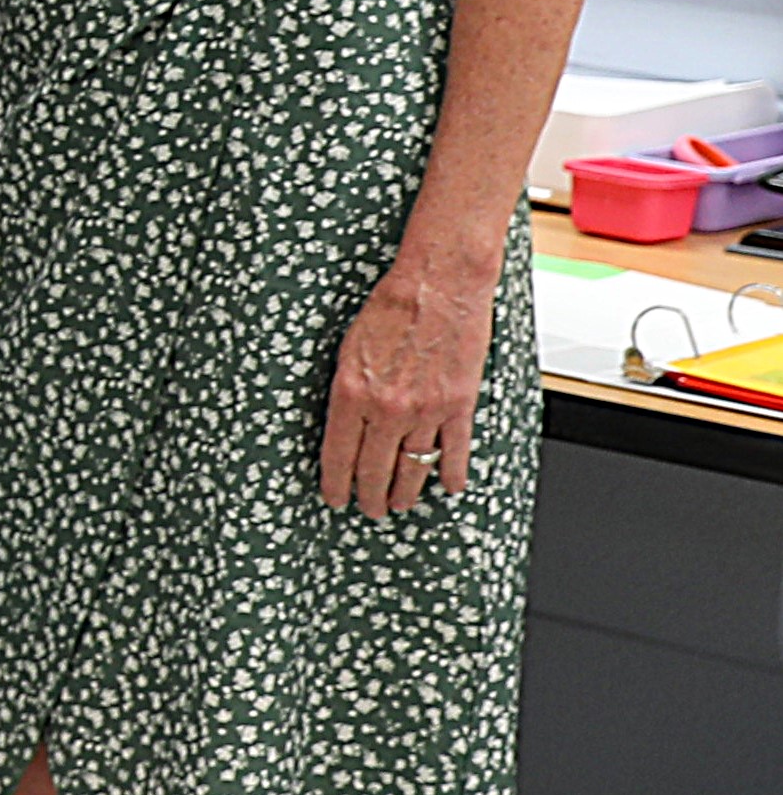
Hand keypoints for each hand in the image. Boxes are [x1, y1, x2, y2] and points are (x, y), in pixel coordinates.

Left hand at [315, 265, 492, 517]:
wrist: (439, 285)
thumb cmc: (391, 307)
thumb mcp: (347, 349)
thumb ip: (346, 391)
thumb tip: (342, 424)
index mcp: (350, 394)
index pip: (337, 454)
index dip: (335, 482)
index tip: (335, 497)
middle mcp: (387, 408)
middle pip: (374, 468)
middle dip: (369, 495)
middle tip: (368, 509)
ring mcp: (426, 410)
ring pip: (413, 466)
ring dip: (405, 491)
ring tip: (398, 504)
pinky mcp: (459, 404)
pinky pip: (455, 450)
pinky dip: (452, 472)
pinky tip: (449, 487)